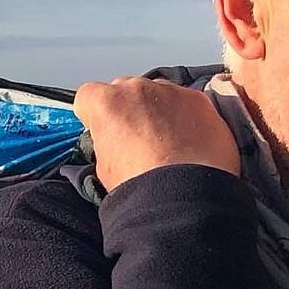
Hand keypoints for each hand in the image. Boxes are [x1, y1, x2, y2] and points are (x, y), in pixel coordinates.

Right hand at [73, 77, 239, 191]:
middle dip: (129, 111)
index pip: (89, 97)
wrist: (183, 199)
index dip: (95, 115)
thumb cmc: (143, 188)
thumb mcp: (104, 169)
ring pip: (158, 93)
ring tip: (168, 146)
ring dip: (159, 112)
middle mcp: (137, 89)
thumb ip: (106, 145)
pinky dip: (188, 119)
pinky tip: (190, 145)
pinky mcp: (199, 101)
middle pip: (125, 91)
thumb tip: (115, 147)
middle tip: (138, 142)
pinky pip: (188, 103)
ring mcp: (170, 91)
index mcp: (106, 103)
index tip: (102, 128)